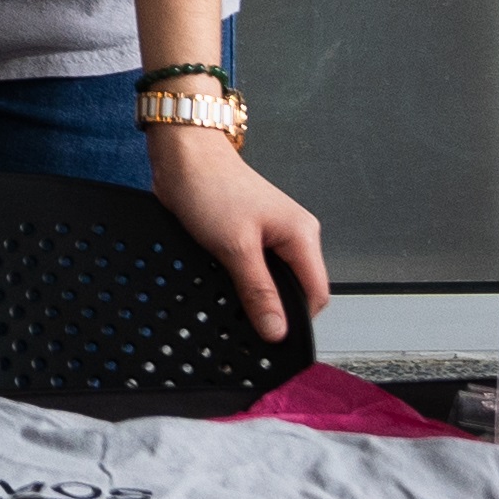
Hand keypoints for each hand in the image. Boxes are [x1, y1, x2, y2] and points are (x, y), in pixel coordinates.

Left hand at [147, 123, 329, 345]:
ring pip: (273, 283)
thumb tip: (277, 330)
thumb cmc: (210, 188)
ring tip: (233, 309)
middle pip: (296, 291)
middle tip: (247, 328)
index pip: (316, 294)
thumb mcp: (236, 248)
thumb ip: (258, 291)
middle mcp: (292, 236)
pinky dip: (242, 285)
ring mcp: (270, 237)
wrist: (182, 158)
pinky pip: (253, 272)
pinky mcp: (248, 238)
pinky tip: (224, 291)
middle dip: (275, 311)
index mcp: (301, 235)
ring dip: (255, 298)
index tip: (273, 340)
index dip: (297, 321)